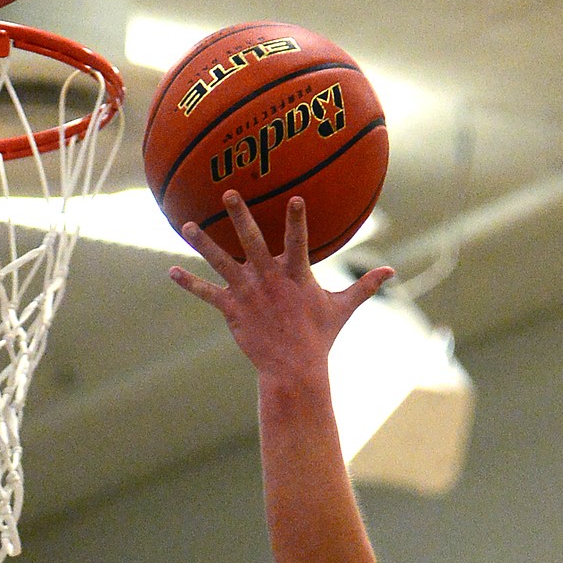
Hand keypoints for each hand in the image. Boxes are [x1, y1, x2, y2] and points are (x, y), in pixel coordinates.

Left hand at [169, 192, 392, 374]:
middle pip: (251, 241)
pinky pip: (207, 294)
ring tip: (187, 226)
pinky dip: (189, 284)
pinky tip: (171, 272)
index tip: (295, 197)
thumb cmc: (320, 338)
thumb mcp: (342, 309)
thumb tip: (392, 272)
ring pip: (221, 262)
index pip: (298, 241)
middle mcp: (269, 280)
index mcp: (295, 276)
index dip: (296, 220)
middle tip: (227, 193)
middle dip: (239, 215)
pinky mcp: (232, 310)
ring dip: (203, 243)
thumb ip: (364, 286)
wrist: (294, 370)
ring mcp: (248, 294)